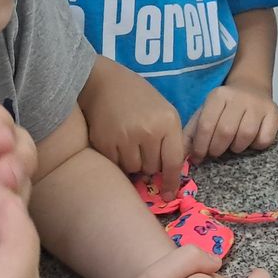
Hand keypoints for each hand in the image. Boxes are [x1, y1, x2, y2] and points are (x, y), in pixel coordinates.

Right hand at [81, 56, 184, 199]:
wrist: (105, 82)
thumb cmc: (140, 97)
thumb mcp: (164, 111)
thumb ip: (170, 139)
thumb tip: (170, 172)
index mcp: (168, 122)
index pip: (174, 161)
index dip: (172, 181)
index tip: (169, 195)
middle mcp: (148, 131)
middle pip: (152, 168)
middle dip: (150, 163)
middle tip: (143, 146)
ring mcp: (125, 138)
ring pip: (134, 169)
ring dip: (133, 162)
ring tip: (129, 141)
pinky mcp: (104, 143)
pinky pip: (115, 165)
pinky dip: (117, 159)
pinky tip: (116, 141)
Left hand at [185, 84, 277, 165]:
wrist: (251, 88)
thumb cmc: (223, 108)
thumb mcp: (204, 114)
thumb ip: (190, 135)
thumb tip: (180, 158)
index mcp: (218, 96)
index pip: (206, 125)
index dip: (200, 146)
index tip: (199, 157)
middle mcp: (239, 97)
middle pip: (226, 132)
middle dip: (217, 149)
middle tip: (216, 152)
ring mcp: (258, 105)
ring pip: (246, 135)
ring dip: (237, 147)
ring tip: (233, 145)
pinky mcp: (274, 113)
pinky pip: (265, 139)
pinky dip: (256, 145)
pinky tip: (250, 141)